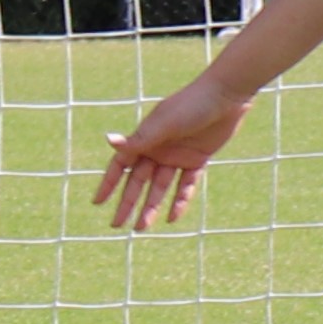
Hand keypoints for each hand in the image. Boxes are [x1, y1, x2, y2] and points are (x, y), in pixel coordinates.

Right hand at [91, 71, 256, 230]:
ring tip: (142, 227)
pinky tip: (172, 217)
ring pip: (160, 187)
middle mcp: (157, 149)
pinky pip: (185, 185)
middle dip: (127, 203)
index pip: (120, 165)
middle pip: (138, 182)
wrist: (225, 96)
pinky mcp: (196, 160)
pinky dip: (179, 201)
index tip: (97, 202)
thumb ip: (138, 139)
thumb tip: (108, 141)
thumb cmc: (191, 105)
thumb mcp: (163, 125)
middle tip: (117, 225)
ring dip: (151, 206)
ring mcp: (176, 156)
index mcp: (144, 139)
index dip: (108, 184)